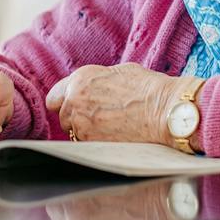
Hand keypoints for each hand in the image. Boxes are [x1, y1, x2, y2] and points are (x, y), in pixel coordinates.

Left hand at [45, 63, 189, 146]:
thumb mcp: (118, 72)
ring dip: (86, 132)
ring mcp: (81, 125)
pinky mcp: (92, 144)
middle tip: (99, 118)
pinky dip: (97, 143)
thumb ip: (96, 81)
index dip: (65, 102)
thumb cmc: (149, 88)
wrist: (165, 110)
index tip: (75, 107)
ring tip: (111, 127)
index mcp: (80, 80)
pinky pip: (86, 146)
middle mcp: (75, 101)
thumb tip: (90, 88)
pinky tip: (115, 136)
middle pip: (63, 117)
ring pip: (73, 133)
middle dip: (76, 118)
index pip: (55, 97)